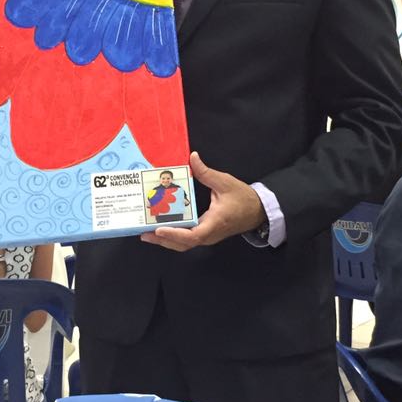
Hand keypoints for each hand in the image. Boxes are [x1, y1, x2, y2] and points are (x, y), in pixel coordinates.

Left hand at [140, 151, 263, 252]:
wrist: (257, 211)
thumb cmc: (243, 198)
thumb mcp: (225, 182)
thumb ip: (206, 172)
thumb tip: (193, 157)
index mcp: (214, 223)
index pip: (193, 235)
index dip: (175, 234)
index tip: (160, 229)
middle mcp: (209, 234)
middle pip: (183, 244)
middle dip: (163, 240)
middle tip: (144, 233)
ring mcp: (208, 236)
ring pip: (184, 244)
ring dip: (166, 241)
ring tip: (147, 234)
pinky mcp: (206, 234)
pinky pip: (188, 239)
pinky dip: (174, 237)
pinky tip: (162, 230)